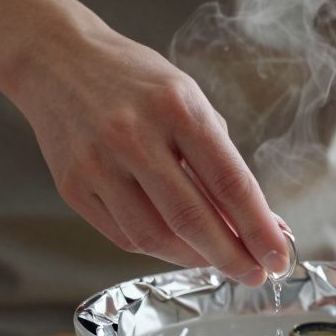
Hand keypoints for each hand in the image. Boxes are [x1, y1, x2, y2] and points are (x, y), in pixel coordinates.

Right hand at [7, 18, 289, 285]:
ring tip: (219, 261)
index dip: (259, 228)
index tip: (279, 257)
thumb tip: (259, 221)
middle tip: (255, 275)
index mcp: (177, 107)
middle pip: (193, 219)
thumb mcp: (187, 100)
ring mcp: (98, 164)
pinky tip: (180, 247)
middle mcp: (134, 136)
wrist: (55, 60)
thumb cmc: (134, 81)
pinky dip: (159, 249)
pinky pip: (125, 235)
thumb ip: (219, 159)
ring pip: (156, 236)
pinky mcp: (73, 187)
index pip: (230, 182)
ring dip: (195, 258)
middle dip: (232, 256)